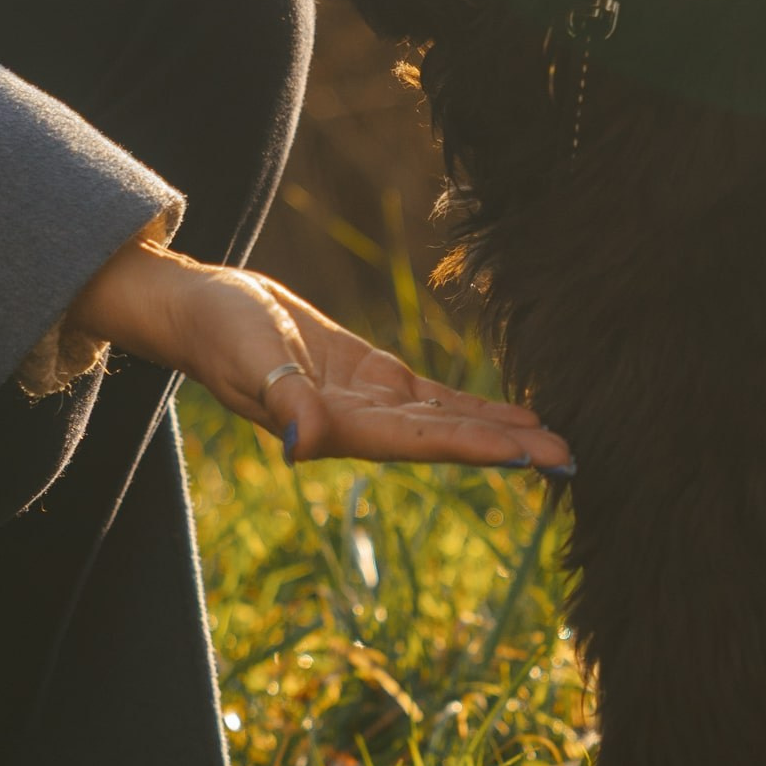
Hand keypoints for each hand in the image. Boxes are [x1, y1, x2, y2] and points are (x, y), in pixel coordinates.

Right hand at [66, 241, 572, 472]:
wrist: (193, 306)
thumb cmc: (214, 329)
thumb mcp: (247, 356)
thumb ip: (281, 399)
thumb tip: (302, 444)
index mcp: (336, 425)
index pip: (422, 440)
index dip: (478, 446)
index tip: (532, 455)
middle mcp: (359, 423)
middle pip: (447, 439)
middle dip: (508, 448)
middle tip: (572, 459)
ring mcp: (365, 401)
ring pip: (445, 420)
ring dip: (498, 431)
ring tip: (555, 441)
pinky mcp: (366, 375)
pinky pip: (428, 397)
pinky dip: (468, 406)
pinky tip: (508, 414)